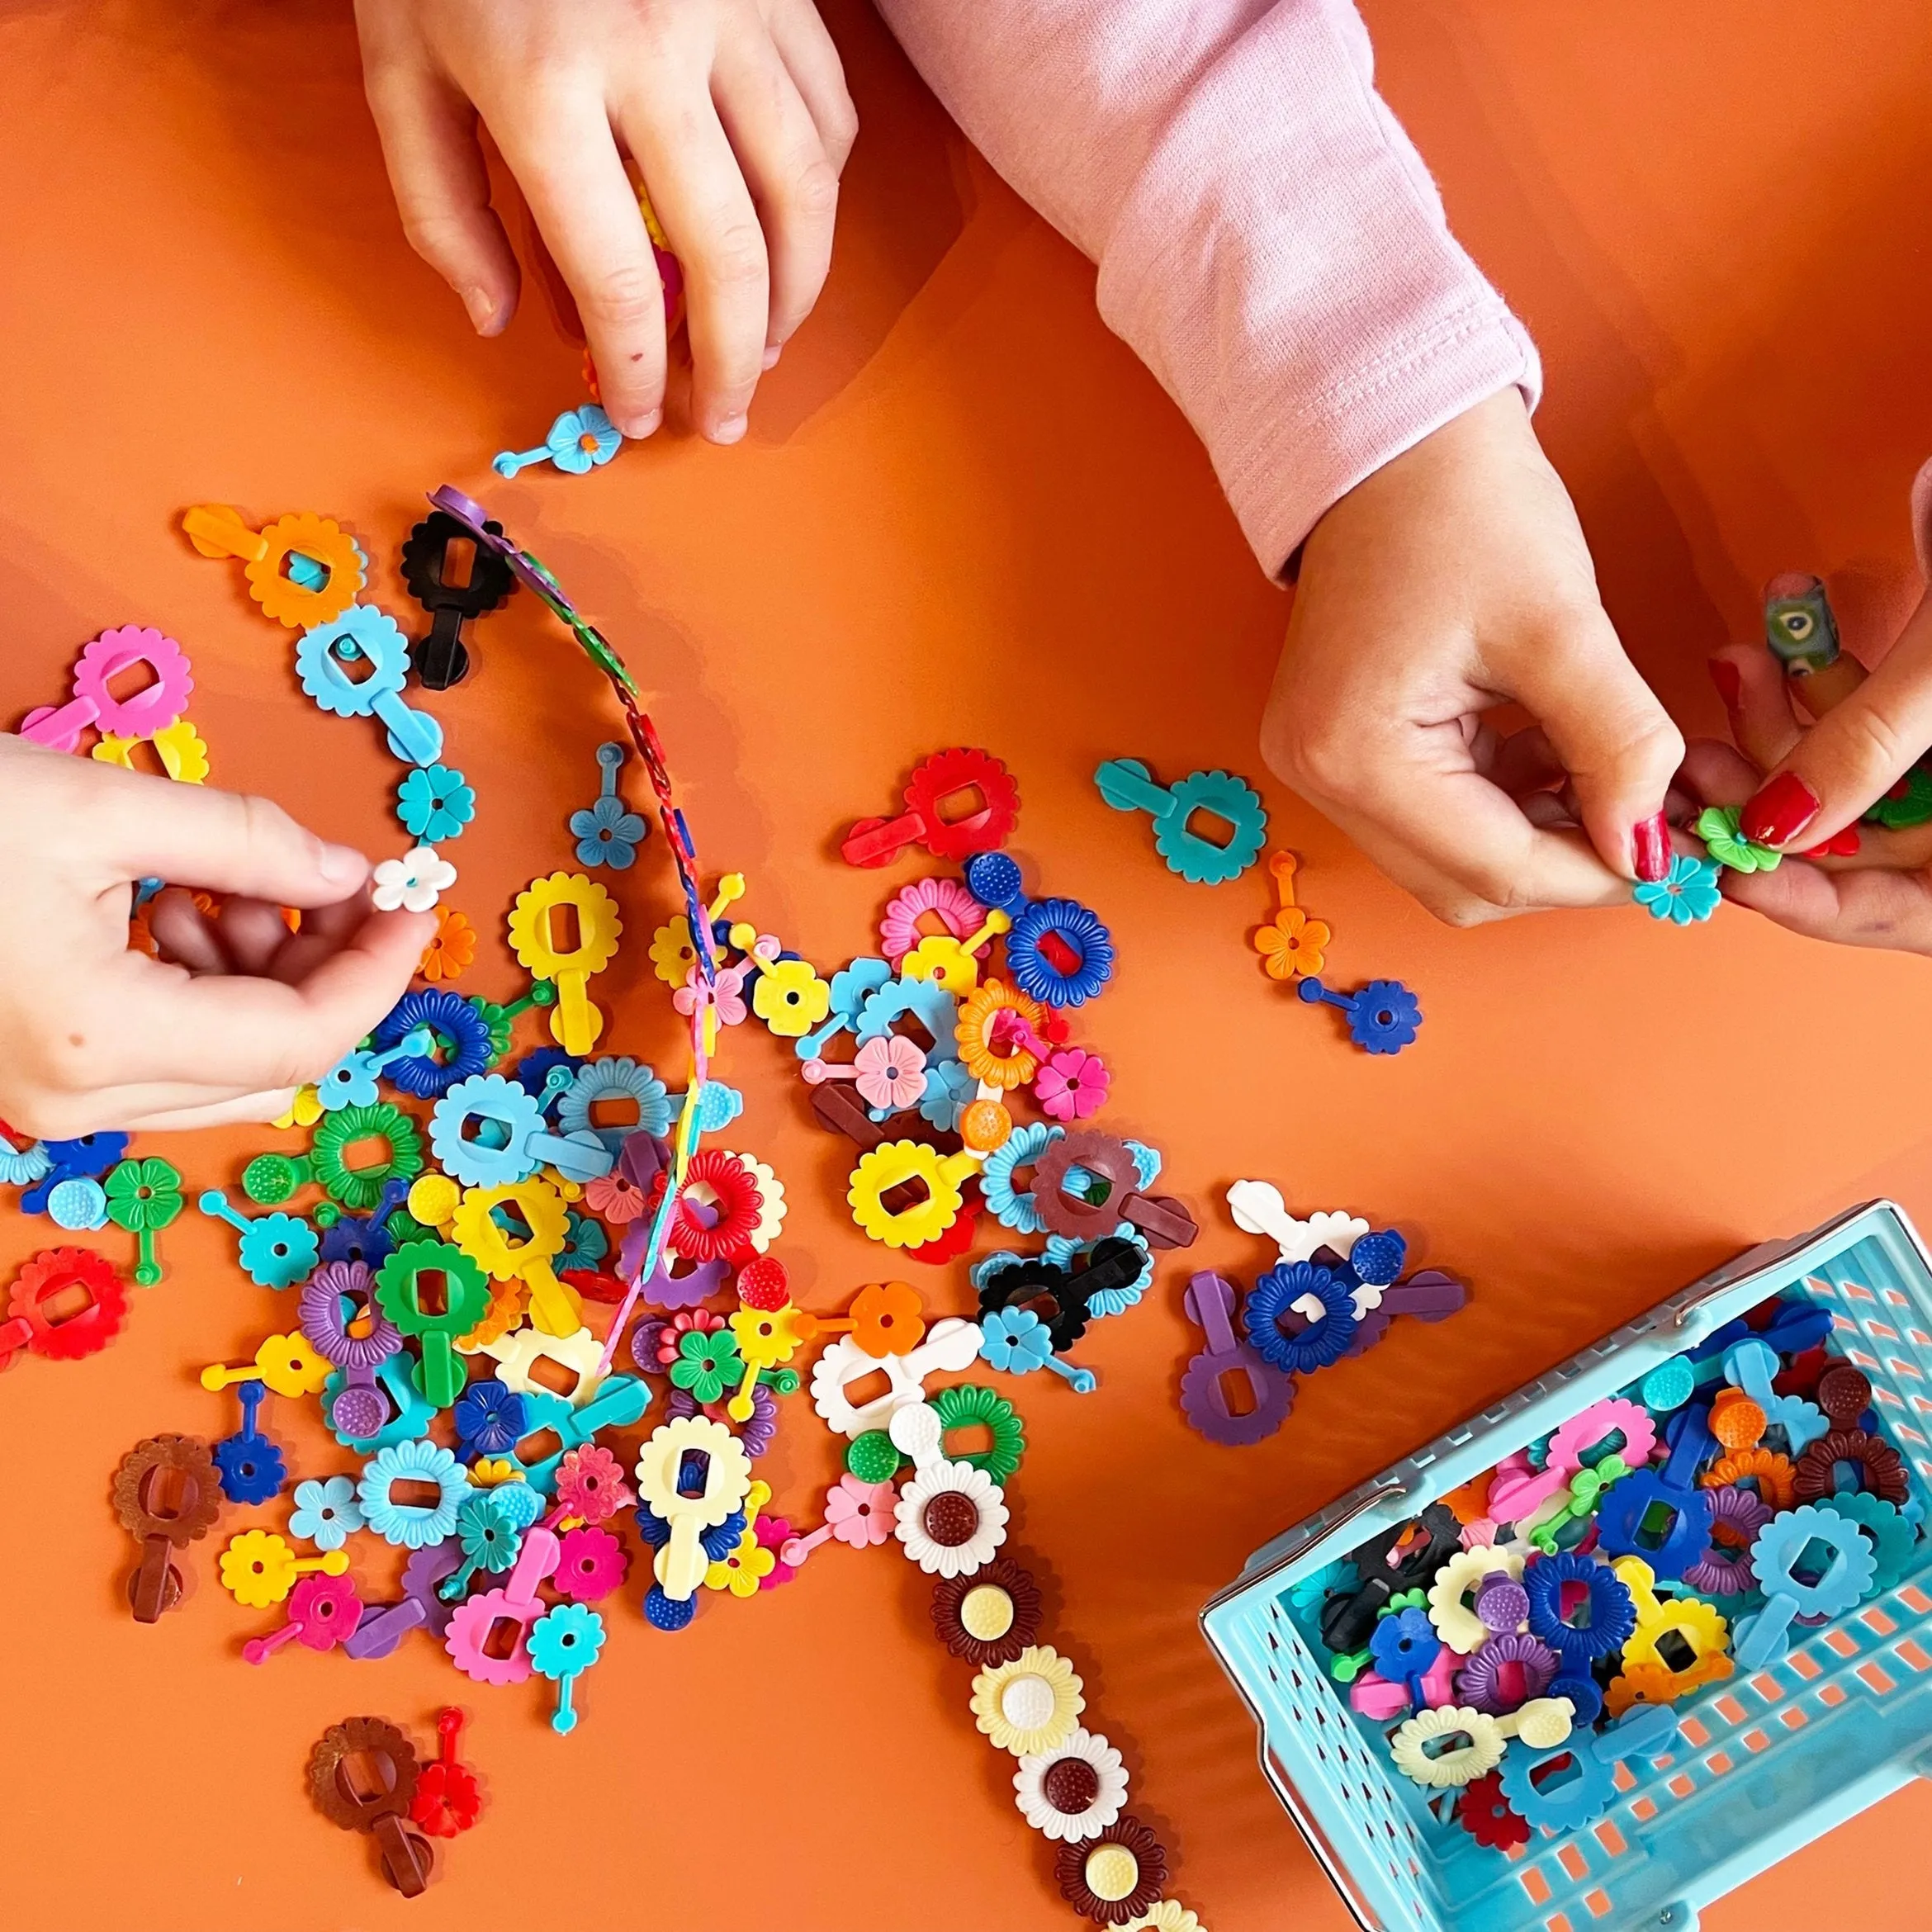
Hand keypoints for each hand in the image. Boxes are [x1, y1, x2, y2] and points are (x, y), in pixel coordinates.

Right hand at [0, 740, 430, 1136]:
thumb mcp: (99, 807)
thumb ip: (245, 843)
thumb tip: (345, 876)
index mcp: (101, 1038)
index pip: (301, 1038)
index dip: (376, 973)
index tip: (412, 906)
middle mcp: (81, 1100)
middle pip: (274, 1063)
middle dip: (324, 968)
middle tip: (331, 881)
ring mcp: (56, 1103)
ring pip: (227, 1069)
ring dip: (261, 976)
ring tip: (219, 883)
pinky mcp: (43, 1081)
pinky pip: (166, 1060)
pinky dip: (202, 991)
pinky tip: (170, 909)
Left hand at [354, 0, 856, 441]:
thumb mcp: (399, 69)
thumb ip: (439, 207)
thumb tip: (498, 320)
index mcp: (542, 88)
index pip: (614, 274)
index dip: (638, 369)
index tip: (643, 419)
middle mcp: (651, 56)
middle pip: (729, 255)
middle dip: (731, 361)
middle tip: (725, 417)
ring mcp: (731, 18)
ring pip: (805, 197)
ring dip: (797, 298)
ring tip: (768, 348)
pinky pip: (830, 120)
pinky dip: (821, 200)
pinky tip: (792, 243)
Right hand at [1261, 389, 1683, 924]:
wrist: (1390, 435)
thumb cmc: (1463, 504)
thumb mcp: (1562, 626)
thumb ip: (1618, 747)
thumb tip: (1652, 850)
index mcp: (1357, 755)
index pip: (1494, 868)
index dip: (1599, 874)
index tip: (1684, 858)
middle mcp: (1320, 779)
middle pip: (1464, 885)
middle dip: (1568, 868)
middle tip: (1658, 827)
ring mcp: (1321, 767)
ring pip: (1451, 862)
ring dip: (1542, 841)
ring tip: (1617, 787)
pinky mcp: (1339, 748)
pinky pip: (1434, 818)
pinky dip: (1508, 809)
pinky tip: (1561, 763)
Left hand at [1687, 572, 1931, 949]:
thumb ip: (1867, 748)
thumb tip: (1774, 826)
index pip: (1907, 912)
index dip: (1817, 905)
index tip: (1736, 873)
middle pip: (1868, 843)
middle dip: (1775, 799)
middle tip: (1698, 765)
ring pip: (1860, 773)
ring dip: (1786, 721)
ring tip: (1738, 661)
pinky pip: (1880, 708)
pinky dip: (1826, 673)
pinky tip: (1783, 620)